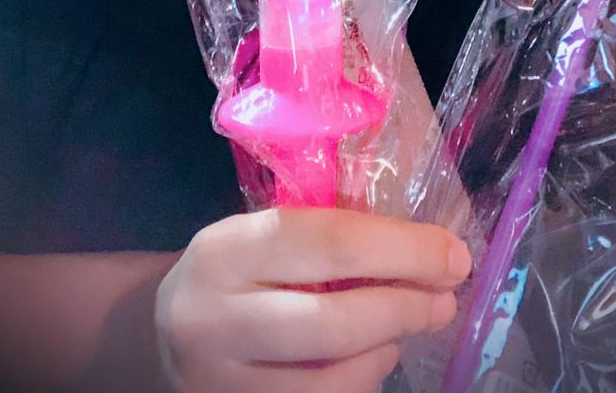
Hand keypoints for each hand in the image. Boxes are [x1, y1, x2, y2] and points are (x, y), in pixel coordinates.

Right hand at [155, 207, 470, 391]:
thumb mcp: (258, 237)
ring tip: (408, 326)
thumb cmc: (235, 272)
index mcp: (223, 251)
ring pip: (335, 380)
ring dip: (388, 350)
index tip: (452, 254)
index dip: (401, 248)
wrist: (163, 335)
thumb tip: (425, 248)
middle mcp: (212, 320)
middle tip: (446, 298)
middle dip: (405, 307)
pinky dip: (362, 381)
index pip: (327, 242)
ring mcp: (221, 385)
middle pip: (334, 321)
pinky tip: (372, 358)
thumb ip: (322, 237)